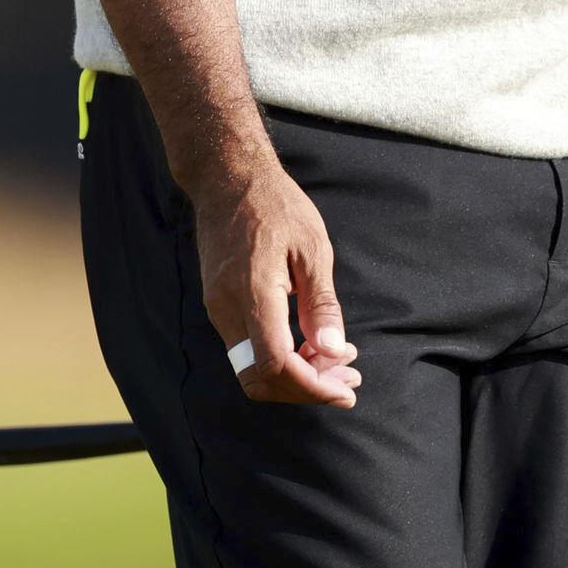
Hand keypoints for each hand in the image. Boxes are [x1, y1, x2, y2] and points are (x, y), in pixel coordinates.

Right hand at [192, 158, 359, 406]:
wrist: (227, 178)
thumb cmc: (276, 205)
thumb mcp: (313, 249)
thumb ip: (322, 305)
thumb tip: (333, 351)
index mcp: (252, 292)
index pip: (276, 365)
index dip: (312, 386)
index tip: (346, 387)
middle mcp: (226, 308)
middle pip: (261, 379)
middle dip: (307, 388)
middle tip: (350, 378)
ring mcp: (218, 309)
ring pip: (252, 369)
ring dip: (295, 376)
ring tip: (337, 363)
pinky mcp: (219, 306)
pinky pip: (248, 350)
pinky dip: (280, 359)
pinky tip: (311, 345)